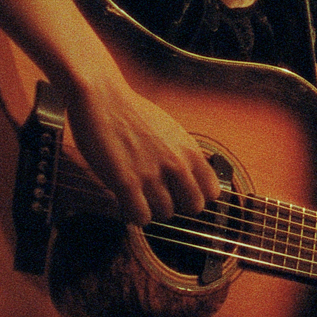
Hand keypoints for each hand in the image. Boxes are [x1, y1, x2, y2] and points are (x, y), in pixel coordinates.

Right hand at [62, 67, 218, 223]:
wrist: (103, 99)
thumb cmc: (134, 114)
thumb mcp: (172, 131)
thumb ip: (184, 154)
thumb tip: (192, 176)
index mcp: (190, 151)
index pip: (212, 191)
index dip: (197, 196)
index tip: (183, 194)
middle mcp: (176, 164)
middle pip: (193, 207)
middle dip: (178, 206)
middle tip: (161, 197)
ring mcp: (151, 175)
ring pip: (165, 214)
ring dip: (153, 210)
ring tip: (141, 196)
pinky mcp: (126, 182)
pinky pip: (141, 217)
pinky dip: (135, 215)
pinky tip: (128, 202)